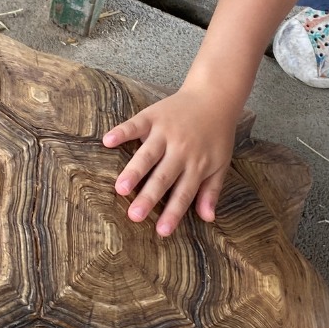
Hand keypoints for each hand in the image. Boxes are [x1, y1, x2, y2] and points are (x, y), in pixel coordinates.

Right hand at [101, 88, 238, 235]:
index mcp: (197, 165)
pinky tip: (107, 141)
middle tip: (134, 216)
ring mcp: (166, 132)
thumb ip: (211, 191)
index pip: (184, 193)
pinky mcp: (153, 116)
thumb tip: (208, 218)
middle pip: (163, 177)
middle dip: (148, 197)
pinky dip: (122, 132)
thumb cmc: (216, 134)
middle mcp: (181, 150)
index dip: (173, 213)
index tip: (162, 231)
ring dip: (134, 171)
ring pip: (148, 154)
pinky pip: (135, 125)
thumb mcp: (221, 163)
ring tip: (120, 188)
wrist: (215, 96)